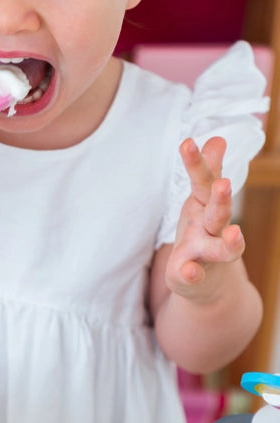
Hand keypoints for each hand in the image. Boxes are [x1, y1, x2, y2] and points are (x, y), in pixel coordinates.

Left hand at [165, 136, 244, 300]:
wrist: (208, 284)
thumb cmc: (203, 234)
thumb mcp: (202, 201)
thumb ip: (209, 171)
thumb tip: (217, 138)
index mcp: (206, 207)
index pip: (204, 181)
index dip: (196, 163)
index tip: (187, 142)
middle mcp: (210, 229)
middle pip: (218, 213)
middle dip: (221, 199)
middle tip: (224, 185)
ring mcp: (204, 253)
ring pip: (218, 246)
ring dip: (228, 241)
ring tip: (235, 233)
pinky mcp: (190, 276)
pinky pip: (191, 275)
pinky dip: (191, 273)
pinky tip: (188, 271)